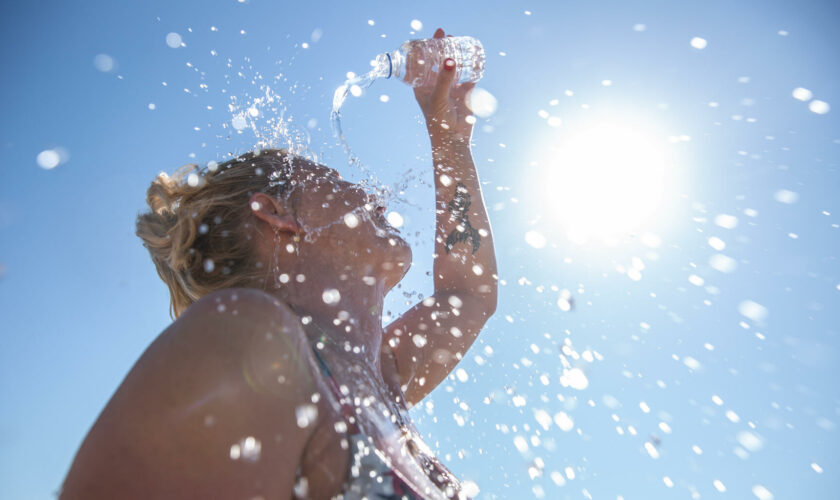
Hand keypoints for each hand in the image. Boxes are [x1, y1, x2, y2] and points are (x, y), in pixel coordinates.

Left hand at [413, 28, 475, 144]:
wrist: (454, 140)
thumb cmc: (438, 122)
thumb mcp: (438, 98)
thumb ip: (444, 79)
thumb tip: (450, 59)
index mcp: (423, 87)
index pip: (423, 63)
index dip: (426, 48)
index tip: (432, 35)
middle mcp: (436, 85)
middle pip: (438, 61)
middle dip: (443, 48)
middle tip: (447, 35)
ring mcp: (451, 88)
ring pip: (454, 67)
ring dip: (457, 54)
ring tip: (459, 41)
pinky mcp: (465, 93)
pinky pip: (470, 76)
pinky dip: (472, 66)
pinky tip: (475, 56)